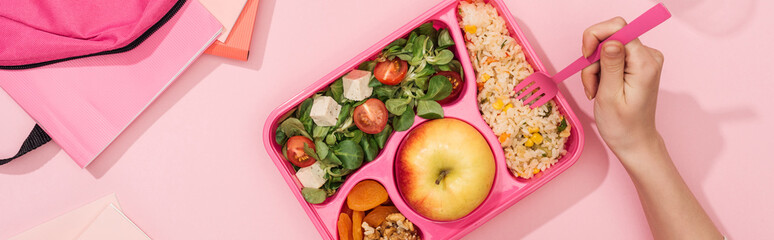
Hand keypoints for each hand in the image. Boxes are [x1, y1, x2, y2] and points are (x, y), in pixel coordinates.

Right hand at [580, 17, 664, 155]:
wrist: (634, 141)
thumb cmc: (622, 125)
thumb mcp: (609, 96)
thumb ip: (610, 65)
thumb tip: (611, 41)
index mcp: (645, 63)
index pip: (618, 28)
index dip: (596, 37)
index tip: (586, 56)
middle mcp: (648, 56)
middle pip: (611, 36)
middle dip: (593, 57)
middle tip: (591, 81)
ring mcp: (643, 59)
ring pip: (607, 48)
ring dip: (595, 68)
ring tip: (596, 91)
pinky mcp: (636, 64)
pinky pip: (611, 56)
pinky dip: (600, 71)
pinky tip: (601, 88)